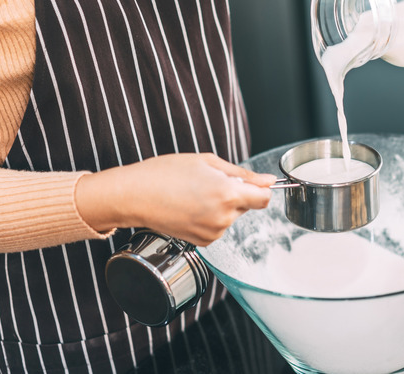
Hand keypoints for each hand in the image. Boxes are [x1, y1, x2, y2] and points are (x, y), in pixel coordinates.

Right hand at [76, 153, 275, 245]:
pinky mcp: (203, 241)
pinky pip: (218, 227)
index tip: (252, 184)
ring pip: (231, 216)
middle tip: (208, 182)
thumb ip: (243, 174)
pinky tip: (190, 207)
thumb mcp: (207, 162)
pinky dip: (210, 217)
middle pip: (246, 206)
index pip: (264, 198)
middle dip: (235, 194)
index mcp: (228, 194)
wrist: (134, 196)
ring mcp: (213, 232)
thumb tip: (269, 181)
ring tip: (194, 194)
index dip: (260, 189)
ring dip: (221, 206)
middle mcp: (224, 217)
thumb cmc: (165, 173)